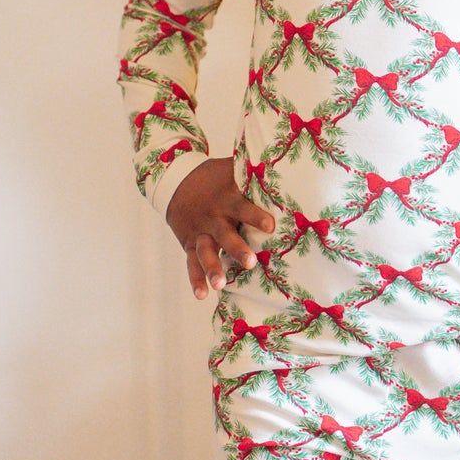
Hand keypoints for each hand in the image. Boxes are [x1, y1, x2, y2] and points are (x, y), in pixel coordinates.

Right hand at [165, 157, 274, 299]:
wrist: (174, 182)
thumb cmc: (214, 178)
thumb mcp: (230, 171)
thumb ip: (253, 172)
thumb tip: (285, 165)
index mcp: (226, 198)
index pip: (242, 207)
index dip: (255, 216)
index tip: (270, 226)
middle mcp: (213, 217)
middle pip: (224, 234)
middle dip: (236, 248)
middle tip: (250, 263)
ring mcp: (200, 233)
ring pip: (205, 252)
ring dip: (212, 268)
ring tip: (220, 285)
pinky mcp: (189, 244)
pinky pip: (191, 264)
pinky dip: (195, 279)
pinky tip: (202, 295)